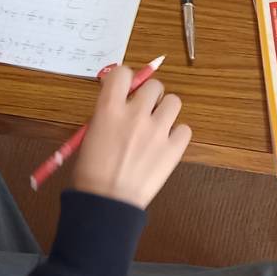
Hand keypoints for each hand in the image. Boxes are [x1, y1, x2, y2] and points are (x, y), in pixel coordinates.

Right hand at [71, 62, 190, 208]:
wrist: (107, 202)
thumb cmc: (91, 173)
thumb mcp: (91, 135)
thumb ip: (108, 115)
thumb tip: (121, 105)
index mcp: (109, 109)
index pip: (123, 73)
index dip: (125, 79)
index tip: (125, 89)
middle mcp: (135, 114)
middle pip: (154, 85)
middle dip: (150, 96)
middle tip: (144, 111)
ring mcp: (157, 131)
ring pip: (174, 102)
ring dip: (166, 111)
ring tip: (158, 126)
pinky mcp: (173, 149)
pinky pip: (185, 130)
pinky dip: (177, 136)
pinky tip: (166, 145)